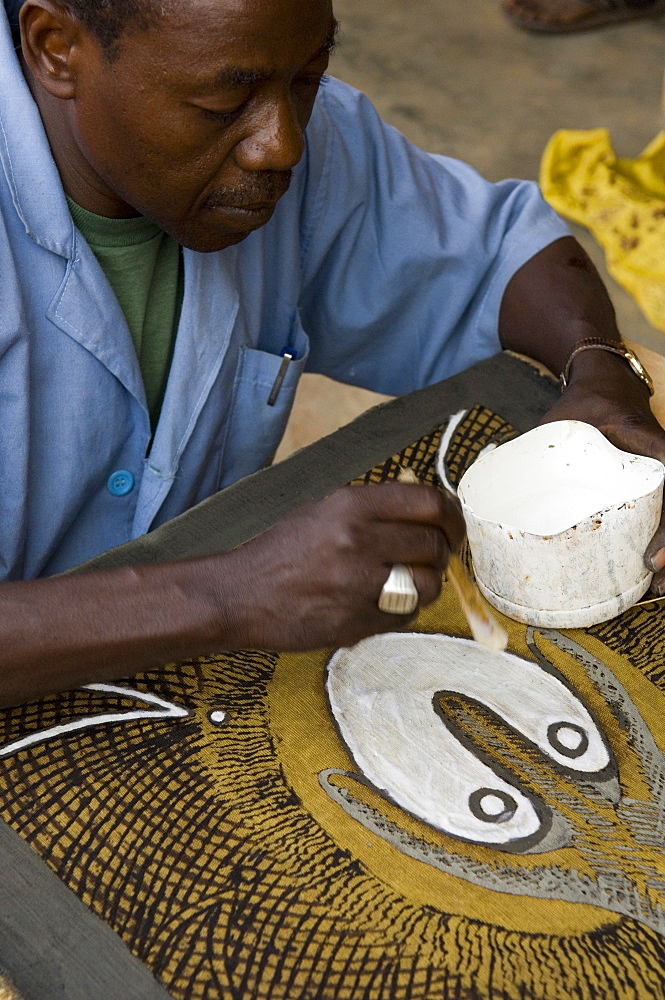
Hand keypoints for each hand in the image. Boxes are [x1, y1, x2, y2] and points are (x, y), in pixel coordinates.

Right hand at [211, 482, 464, 650]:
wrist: (240, 595)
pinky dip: (404, 611)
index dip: (453, 516)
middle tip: (431, 558)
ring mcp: (357, 584)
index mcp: (350, 505)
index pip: (429, 503)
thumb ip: (373, 508)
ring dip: (426, 585)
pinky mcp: (356, 621)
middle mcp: (357, 540)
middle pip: (434, 545)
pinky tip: (380, 603)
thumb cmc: (283, 551)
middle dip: (441, 553)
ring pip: (429, 584)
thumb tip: (428, 509)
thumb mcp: (322, 510)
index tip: (453, 527)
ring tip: (405, 582)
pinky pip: (407, 616)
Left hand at [538, 349, 664, 592]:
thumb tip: (484, 483)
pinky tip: (652, 565)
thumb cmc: (581, 406)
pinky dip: (662, 535)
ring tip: (655, 584)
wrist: (604, 383)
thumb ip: (532, 451)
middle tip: (653, 578)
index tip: (651, 554)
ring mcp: (663, 469)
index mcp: (643, 440)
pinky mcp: (656, 480)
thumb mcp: (557, 423)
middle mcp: (662, 457)